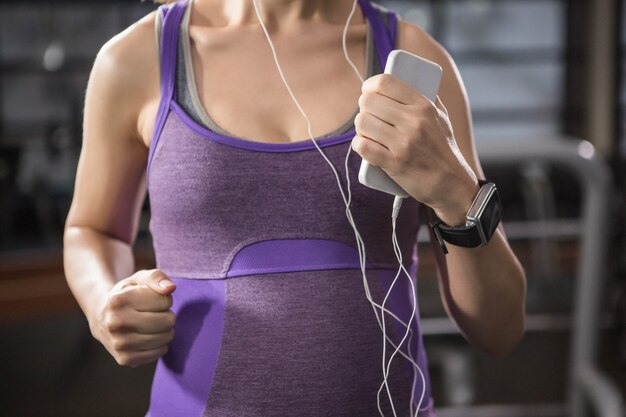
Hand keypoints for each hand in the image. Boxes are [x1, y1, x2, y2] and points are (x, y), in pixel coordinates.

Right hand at [90, 269, 175, 366]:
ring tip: (153, 324)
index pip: (165, 300)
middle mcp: (115, 322)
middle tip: (156, 313)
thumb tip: (170, 288)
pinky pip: (159, 352)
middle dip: (168, 315)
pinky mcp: (124, 359)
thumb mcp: (139, 279)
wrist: (102, 317)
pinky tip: (150, 336)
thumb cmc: (128, 295)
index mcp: (119, 300)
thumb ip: (156, 277)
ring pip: (165, 337)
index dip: (164, 299)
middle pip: (167, 321)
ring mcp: (118, 343)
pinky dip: (161, 344)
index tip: (153, 299)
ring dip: (166, 330)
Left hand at [352, 74, 478, 224]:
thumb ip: (427, 98)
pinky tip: (364, 145)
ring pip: (362, 123)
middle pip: (369, 101)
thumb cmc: (444, 149)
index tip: (368, 92)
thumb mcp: (441, 118)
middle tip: (369, 116)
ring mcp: (403, 143)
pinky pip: (363, 146)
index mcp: (424, 106)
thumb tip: (409, 78)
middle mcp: (413, 122)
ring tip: (368, 132)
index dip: (370, 85)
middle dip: (364, 108)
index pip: (386, 82)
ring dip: (360, 128)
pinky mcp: (394, 164)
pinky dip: (359, 145)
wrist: (451, 184)